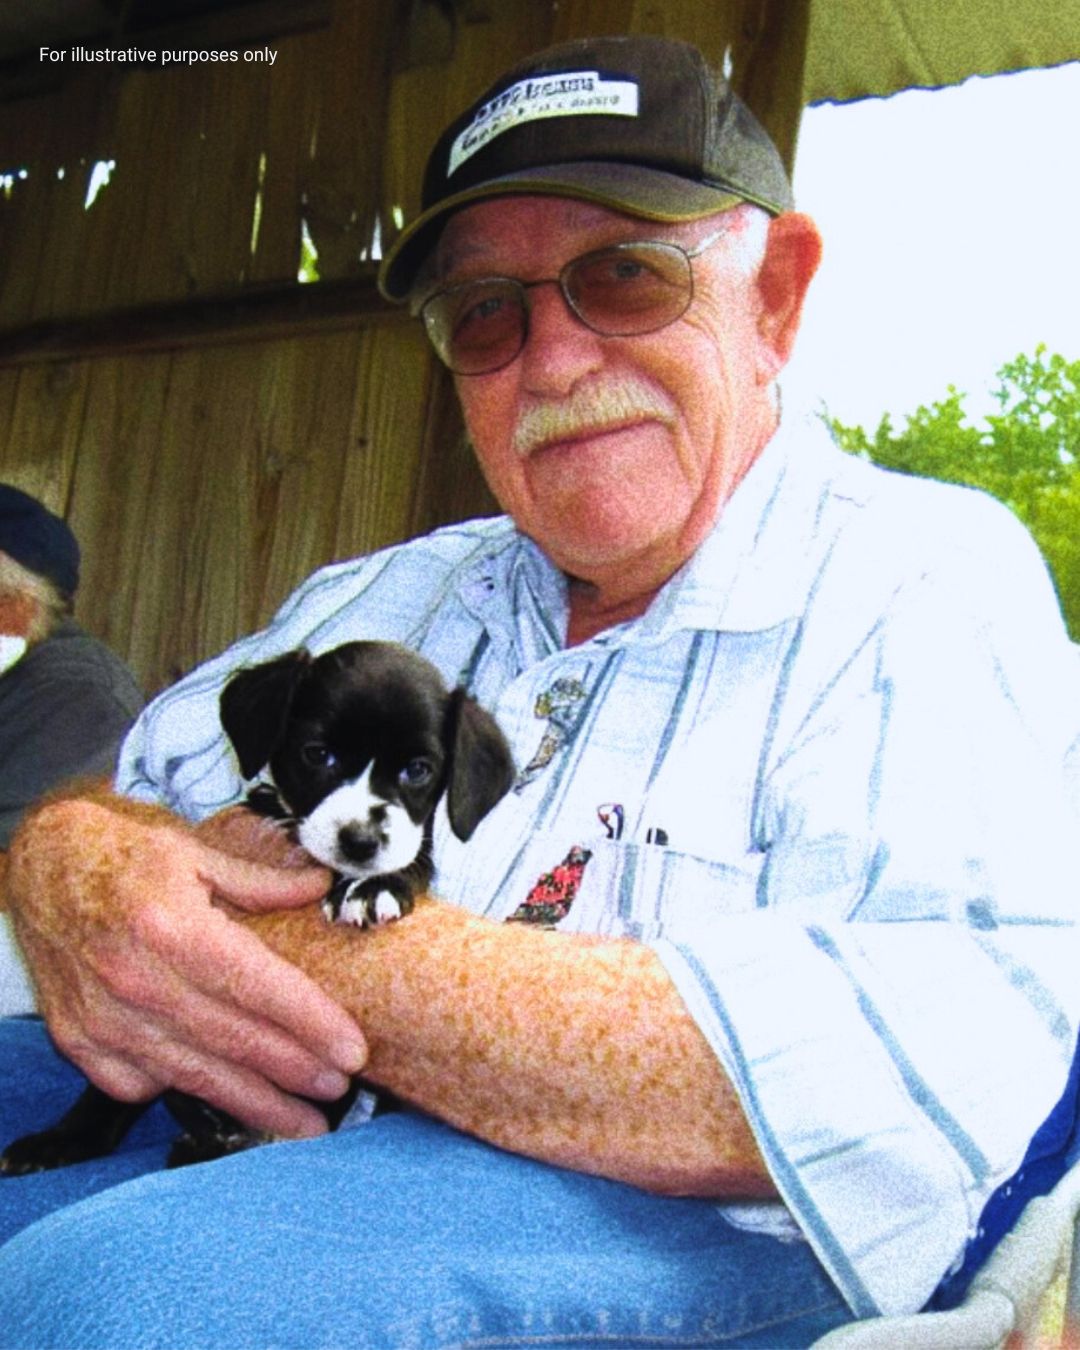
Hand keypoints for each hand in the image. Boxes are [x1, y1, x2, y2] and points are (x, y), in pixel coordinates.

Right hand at [6, 796, 367, 1138]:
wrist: (41, 867)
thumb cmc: (124, 857)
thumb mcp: (194, 852)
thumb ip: (260, 880)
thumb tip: (320, 886)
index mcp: (172, 926)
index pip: (257, 985)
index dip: (309, 1022)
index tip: (352, 1050)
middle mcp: (135, 978)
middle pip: (232, 1038)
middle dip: (293, 1070)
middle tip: (340, 1089)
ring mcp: (103, 1017)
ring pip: (193, 1073)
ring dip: (253, 1102)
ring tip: (302, 1121)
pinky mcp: (79, 1040)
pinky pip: (142, 1082)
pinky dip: (184, 1091)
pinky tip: (225, 1098)